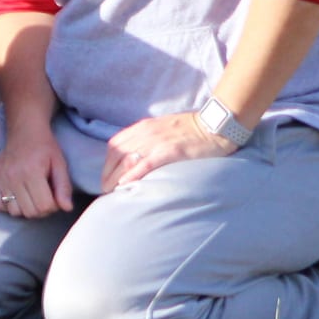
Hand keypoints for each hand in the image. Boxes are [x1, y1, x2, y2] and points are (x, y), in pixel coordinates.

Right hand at [0, 127, 72, 218]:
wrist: (24, 130)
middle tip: (44, 196)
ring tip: (31, 196)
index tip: (55, 196)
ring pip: (14, 212)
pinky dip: (7, 206)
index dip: (54, 206)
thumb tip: (67, 208)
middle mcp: (13, 176)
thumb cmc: (44, 147)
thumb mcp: (60, 163)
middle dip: (42, 209)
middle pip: (30, 212)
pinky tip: (16, 197)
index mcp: (32, 171)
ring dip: (26, 209)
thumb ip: (64, 187)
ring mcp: (1, 178)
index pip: (44, 206)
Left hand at [101, 111, 235, 192]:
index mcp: (142, 127)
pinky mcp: (171, 151)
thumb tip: (135, 157)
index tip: (105, 177)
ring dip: (116, 178)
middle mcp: (145, 132)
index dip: (107, 163)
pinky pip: (146, 163)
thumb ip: (148, 140)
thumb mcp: (162, 130)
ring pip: (128, 160)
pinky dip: (133, 174)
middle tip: (105, 190)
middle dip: (108, 173)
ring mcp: (157, 141)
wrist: (214, 126)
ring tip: (112, 193)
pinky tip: (125, 185)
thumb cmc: (190, 130)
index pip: (115, 145)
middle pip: (117, 154)